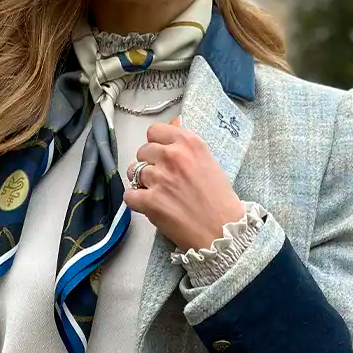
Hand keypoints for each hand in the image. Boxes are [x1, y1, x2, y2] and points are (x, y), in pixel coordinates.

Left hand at [124, 117, 244, 251]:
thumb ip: (186, 143)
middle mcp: (172, 156)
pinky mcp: (150, 201)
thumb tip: (174, 121)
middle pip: (142, 151)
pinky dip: (136, 201)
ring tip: (156, 192)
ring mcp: (159, 178)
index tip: (161, 155)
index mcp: (189, 143)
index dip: (156, 144)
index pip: (155, 131)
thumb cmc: (220, 199)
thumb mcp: (208, 161)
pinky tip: (149, 205)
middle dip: (148, 163)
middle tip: (161, 178)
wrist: (222, 231)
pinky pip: (129, 194)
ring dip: (140, 181)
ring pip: (133, 171)